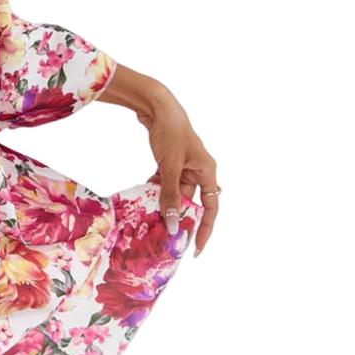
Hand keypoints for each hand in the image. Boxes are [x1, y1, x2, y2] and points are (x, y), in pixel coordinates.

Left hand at [136, 85, 219, 254]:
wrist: (158, 106)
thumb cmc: (170, 133)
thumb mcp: (170, 167)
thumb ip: (171, 195)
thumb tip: (172, 224)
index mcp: (208, 173)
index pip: (211, 209)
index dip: (204, 230)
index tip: (195, 249)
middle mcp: (200, 171)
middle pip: (191, 202)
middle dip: (179, 218)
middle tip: (167, 238)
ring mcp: (184, 165)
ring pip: (175, 192)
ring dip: (165, 204)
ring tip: (152, 222)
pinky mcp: (170, 160)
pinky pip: (165, 181)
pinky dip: (156, 189)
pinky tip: (143, 198)